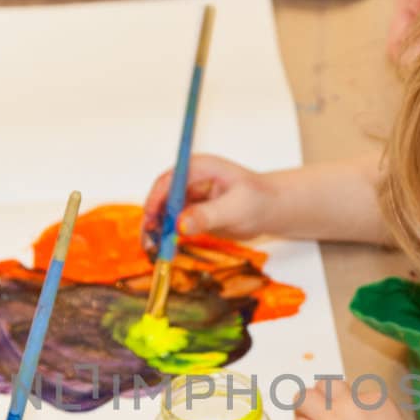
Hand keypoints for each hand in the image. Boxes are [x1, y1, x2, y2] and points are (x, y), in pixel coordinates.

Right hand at [140, 154, 278, 254]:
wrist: (270, 210)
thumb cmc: (259, 201)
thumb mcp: (236, 208)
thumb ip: (208, 215)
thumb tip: (180, 225)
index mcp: (200, 168)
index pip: (170, 181)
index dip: (156, 200)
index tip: (150, 221)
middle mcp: (190, 180)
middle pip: (161, 197)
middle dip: (152, 219)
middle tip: (148, 241)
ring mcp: (189, 196)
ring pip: (164, 212)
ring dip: (156, 230)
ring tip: (154, 250)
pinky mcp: (191, 213)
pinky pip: (172, 224)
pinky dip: (166, 237)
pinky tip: (165, 251)